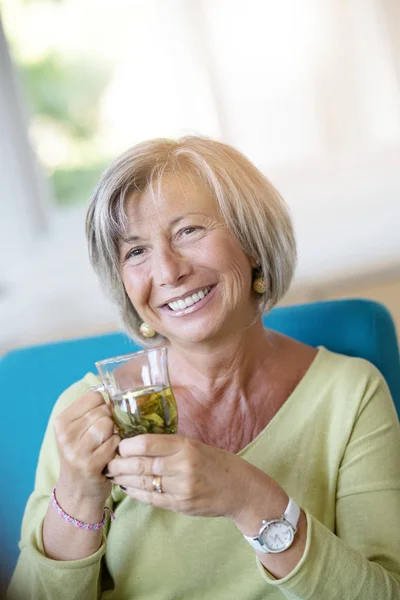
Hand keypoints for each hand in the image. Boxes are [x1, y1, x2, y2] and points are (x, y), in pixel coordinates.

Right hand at [53, 390, 119, 504]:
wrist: (77, 492)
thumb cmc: (82, 455)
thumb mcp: (78, 430)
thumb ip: (92, 411)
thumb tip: (116, 394)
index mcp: (61, 421)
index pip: (94, 397)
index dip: (104, 406)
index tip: (100, 419)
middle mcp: (65, 435)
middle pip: (103, 411)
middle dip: (110, 422)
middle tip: (103, 437)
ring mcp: (75, 450)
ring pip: (108, 425)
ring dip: (113, 435)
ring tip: (105, 445)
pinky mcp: (89, 464)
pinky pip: (113, 443)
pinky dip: (115, 448)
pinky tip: (108, 456)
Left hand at [106, 434, 273, 519]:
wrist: (238, 488)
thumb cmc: (214, 462)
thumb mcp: (194, 445)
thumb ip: (168, 445)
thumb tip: (135, 442)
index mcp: (184, 446)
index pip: (146, 443)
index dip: (126, 445)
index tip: (117, 444)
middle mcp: (182, 466)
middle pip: (140, 464)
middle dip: (119, 464)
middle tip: (107, 462)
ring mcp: (181, 487)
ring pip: (143, 482)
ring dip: (123, 479)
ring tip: (112, 474)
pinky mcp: (181, 505)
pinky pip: (151, 499)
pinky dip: (136, 493)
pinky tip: (127, 488)